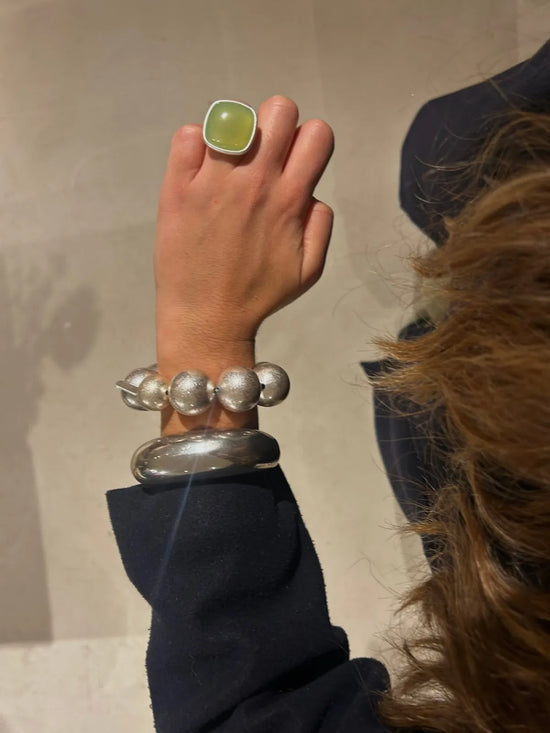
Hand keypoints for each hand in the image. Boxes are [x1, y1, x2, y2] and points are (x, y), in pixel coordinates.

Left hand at [154, 95, 334, 342]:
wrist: (205, 316)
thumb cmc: (258, 295)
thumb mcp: (310, 270)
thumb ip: (321, 224)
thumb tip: (310, 192)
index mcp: (289, 199)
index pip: (316, 133)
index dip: (308, 142)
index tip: (293, 163)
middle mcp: (255, 182)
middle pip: (279, 110)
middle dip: (278, 127)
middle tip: (263, 158)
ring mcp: (213, 181)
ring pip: (233, 117)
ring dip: (237, 134)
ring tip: (228, 163)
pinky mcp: (178, 187)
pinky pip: (188, 136)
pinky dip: (196, 144)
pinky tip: (200, 169)